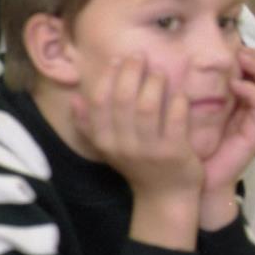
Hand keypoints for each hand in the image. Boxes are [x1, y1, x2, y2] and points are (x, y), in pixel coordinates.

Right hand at [72, 57, 202, 248]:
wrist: (165, 196)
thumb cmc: (137, 165)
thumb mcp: (109, 148)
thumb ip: (89, 125)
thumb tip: (74, 99)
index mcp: (104, 141)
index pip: (99, 102)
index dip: (108, 77)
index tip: (118, 59)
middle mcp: (123, 145)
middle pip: (123, 99)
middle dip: (131, 72)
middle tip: (140, 57)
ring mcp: (148, 150)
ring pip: (148, 107)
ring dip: (154, 83)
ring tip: (159, 72)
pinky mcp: (174, 152)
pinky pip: (175, 119)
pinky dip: (177, 102)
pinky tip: (180, 93)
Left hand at [198, 47, 254, 194]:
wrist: (201, 181)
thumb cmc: (198, 146)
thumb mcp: (199, 111)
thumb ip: (202, 89)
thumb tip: (191, 59)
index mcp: (245, 102)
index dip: (251, 54)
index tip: (231, 44)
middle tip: (239, 49)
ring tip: (242, 60)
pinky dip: (253, 91)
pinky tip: (237, 85)